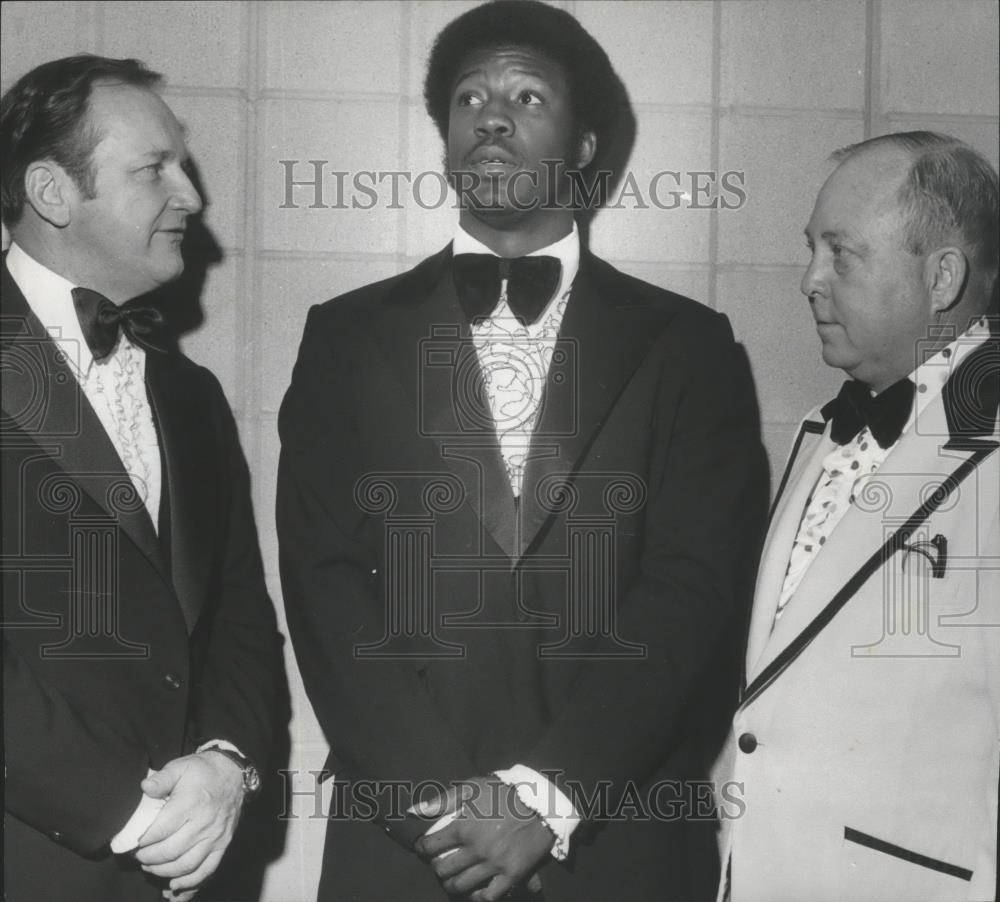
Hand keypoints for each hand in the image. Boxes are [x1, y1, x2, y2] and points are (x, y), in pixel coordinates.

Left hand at [133, 751, 244, 896]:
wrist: (234, 773)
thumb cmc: (203, 770)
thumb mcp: (181, 766)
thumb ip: (162, 778)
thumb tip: (145, 787)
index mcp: (190, 804)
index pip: (160, 831)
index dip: (143, 841)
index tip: (133, 843)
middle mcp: (203, 824)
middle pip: (170, 852)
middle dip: (149, 858)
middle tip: (140, 856)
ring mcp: (215, 837)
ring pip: (186, 865)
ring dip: (164, 872)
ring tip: (151, 867)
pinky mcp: (223, 844)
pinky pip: (207, 870)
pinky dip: (191, 884)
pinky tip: (175, 888)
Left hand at [413, 776, 550, 899]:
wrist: (541, 803)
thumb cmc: (504, 792)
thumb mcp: (472, 788)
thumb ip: (443, 801)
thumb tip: (414, 810)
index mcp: (463, 827)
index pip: (431, 846)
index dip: (423, 849)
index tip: (424, 849)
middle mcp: (476, 848)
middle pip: (444, 870)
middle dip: (437, 868)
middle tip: (439, 865)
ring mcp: (494, 864)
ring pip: (461, 885)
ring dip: (452, 884)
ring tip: (453, 880)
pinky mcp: (512, 874)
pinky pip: (489, 895)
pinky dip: (478, 897)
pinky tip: (475, 891)